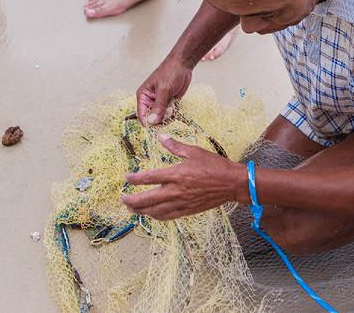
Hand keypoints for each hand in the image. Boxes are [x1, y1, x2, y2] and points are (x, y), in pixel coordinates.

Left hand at [121, 134, 245, 219]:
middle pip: (147, 199)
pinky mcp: (188, 210)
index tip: (126, 178)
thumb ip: (175, 146)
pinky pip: (168, 216)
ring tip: (132, 210)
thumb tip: (161, 137)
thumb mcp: (194, 151)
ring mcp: (181, 202)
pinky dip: (156, 216)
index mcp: (176, 174)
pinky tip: (151, 215)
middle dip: (132, 201)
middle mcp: (176, 190)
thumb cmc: (214, 165)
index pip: (149, 178)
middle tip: (122, 200)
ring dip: (141, 211)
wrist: (231, 183)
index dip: (135, 179)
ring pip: (155, 211)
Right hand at [136, 56, 192, 124]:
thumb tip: (151, 122)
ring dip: (168, 116)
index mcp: (143, 96)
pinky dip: (174, 114)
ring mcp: (160, 102)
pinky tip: (177, 107)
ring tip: (173, 106)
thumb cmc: (170, 72)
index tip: (157, 129)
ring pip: (162, 117)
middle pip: (152, 118)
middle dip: (160, 120)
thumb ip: (158, 107)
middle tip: (169, 114)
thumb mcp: (164, 90)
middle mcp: (150, 101)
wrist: (183, 64)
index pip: (142, 115)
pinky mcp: (169, 103)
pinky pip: (170, 114)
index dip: (148, 123)